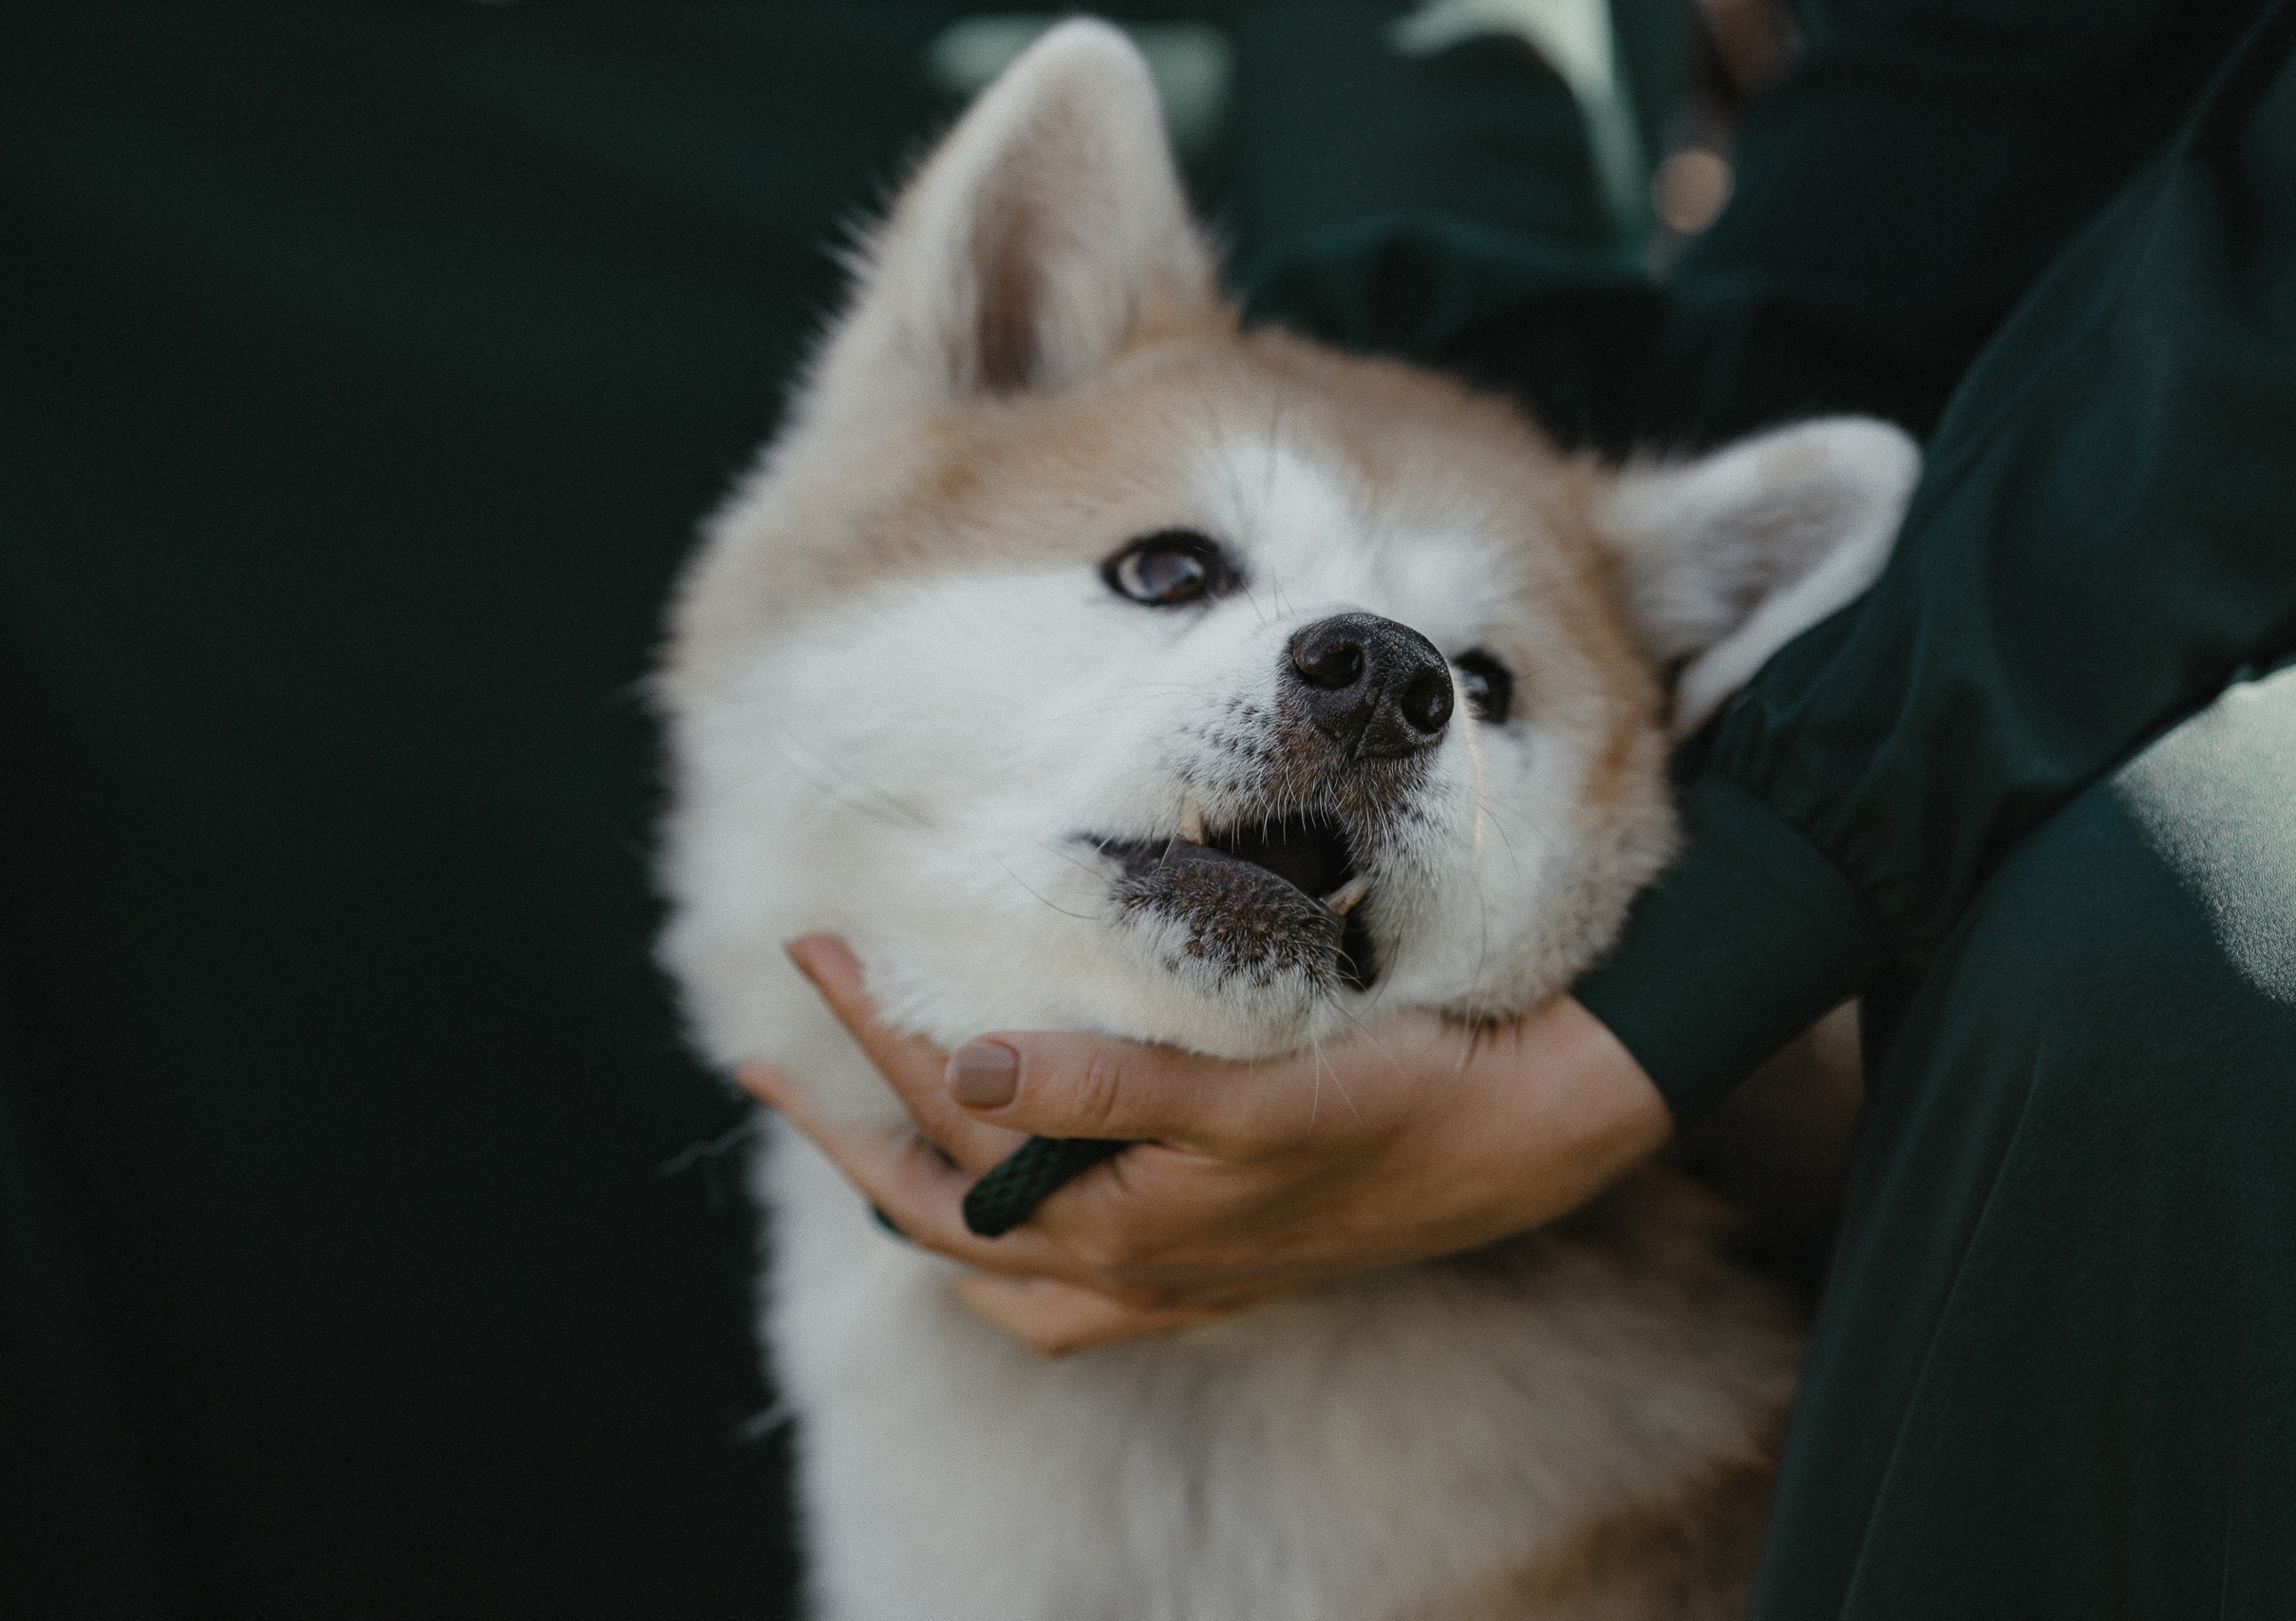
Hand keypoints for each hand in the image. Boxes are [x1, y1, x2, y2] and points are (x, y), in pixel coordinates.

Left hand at [740, 936, 1670, 1354]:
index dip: (873, 1036)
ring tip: (854, 1130)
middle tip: (769, 1055)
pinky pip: (1064, 1289)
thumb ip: (1105, 1090)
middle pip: (936, 1209)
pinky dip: (1003, 1251)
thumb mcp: (1251, 1099)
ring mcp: (1163, 1275)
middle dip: (846, 1126)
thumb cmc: (1399, 1104)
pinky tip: (998, 1214)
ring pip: (991, 1255)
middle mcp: (1126, 1267)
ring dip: (911, 1191)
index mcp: (1119, 1227)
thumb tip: (963, 1073)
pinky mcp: (1206, 1258)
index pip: (952, 1127)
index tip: (818, 949)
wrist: (1526, 1137)